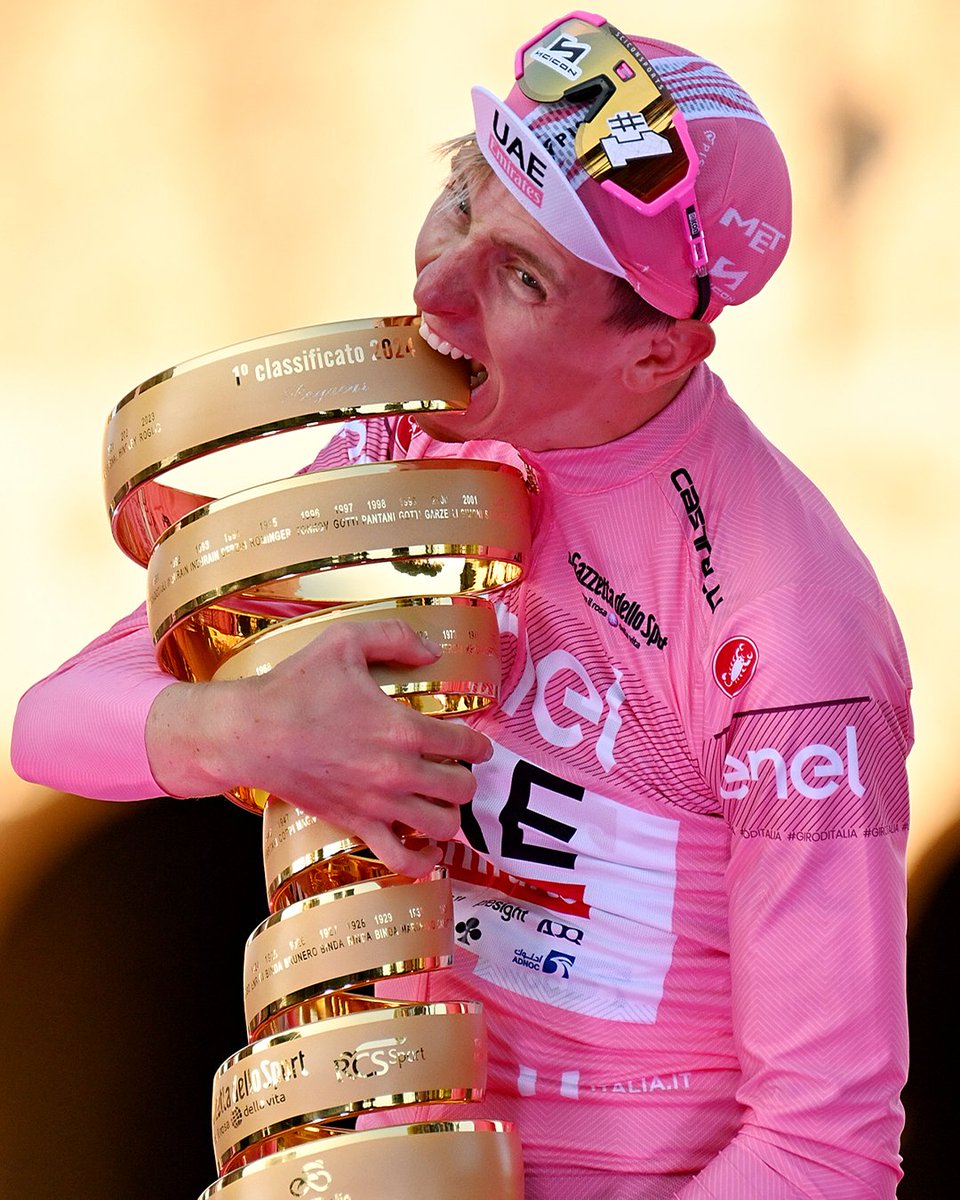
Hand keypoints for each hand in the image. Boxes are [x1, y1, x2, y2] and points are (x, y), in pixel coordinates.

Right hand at [146, 618, 491, 875]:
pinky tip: (425, 845)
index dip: (478, 744)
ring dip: (450, 815)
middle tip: (454, 769)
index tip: (475, 744)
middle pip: (460, 789)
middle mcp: (396, 772)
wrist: (249, 734)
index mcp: (401, 728)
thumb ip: (394, 637)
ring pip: (443, 826)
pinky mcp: (355, 825)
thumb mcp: (345, 641)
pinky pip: (402, 860)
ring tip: (440, 801)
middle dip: (465, 778)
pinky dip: (422, 859)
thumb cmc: (294, 687)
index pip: (465, 744)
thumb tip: (431, 651)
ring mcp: (377, 804)